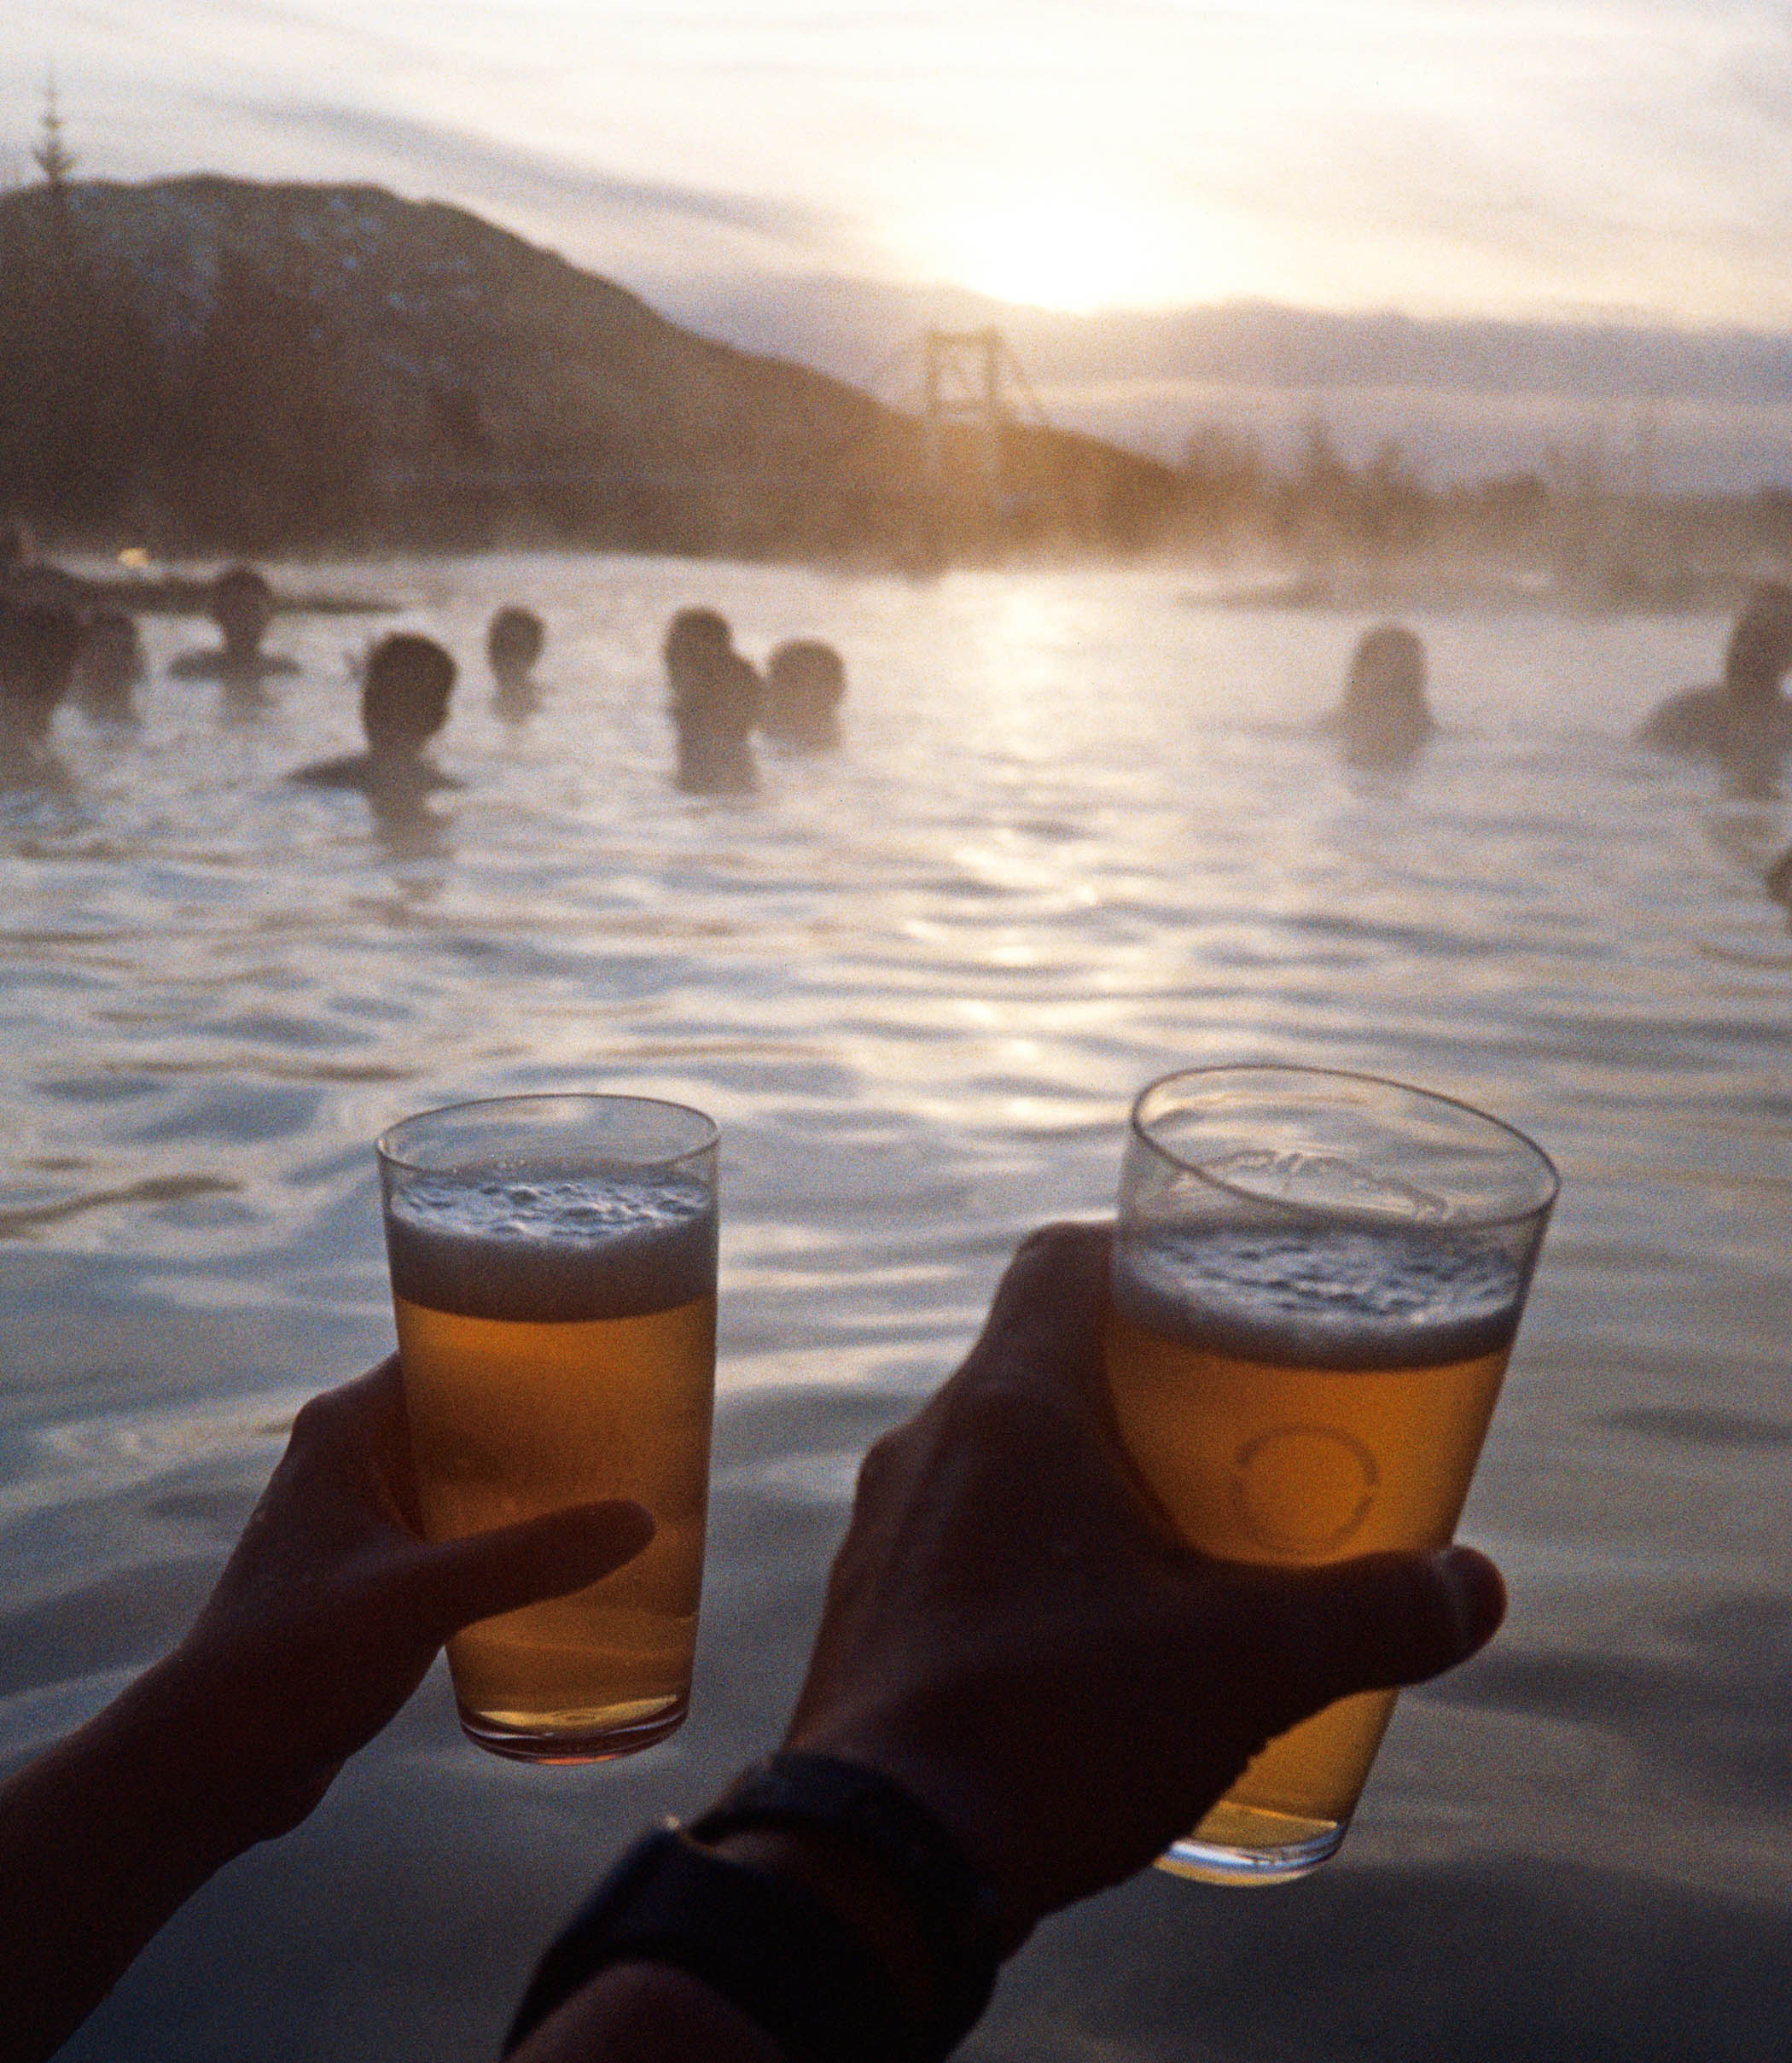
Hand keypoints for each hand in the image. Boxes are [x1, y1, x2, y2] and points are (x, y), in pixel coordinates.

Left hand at [160, 1355, 653, 1837]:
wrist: (211, 1763)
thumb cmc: (293, 1660)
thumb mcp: (421, 1598)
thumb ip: (529, 1558)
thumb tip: (639, 1522)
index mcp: (349, 1426)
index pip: (450, 1349)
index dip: (525, 1346)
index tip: (605, 1355)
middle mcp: (353, 1456)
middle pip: (469, 1410)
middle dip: (546, 1421)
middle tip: (632, 1428)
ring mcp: (361, 1516)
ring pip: (466, 1474)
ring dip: (530, 1483)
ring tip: (615, 1489)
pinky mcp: (373, 1574)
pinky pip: (458, 1529)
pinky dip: (508, 1535)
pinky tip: (564, 1561)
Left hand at [783, 1223, 1504, 1946]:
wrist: (877, 1864)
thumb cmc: (1053, 1727)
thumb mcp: (1244, 1664)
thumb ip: (1370, 1614)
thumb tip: (1472, 1588)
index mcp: (1009, 1405)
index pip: (1062, 1259)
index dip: (1143, 1253)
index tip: (1219, 1291)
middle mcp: (931, 1443)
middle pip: (1043, 1357)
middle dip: (1147, 1383)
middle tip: (1239, 1428)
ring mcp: (889, 1527)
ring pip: (1001, 1452)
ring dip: (1091, 1473)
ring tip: (1186, 1539)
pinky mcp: (874, 1607)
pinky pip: (964, 1534)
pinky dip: (1037, 1549)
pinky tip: (1103, 1633)